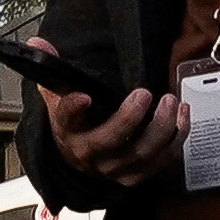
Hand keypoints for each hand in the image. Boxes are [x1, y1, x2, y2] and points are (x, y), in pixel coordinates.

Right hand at [53, 71, 187, 190]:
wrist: (78, 163)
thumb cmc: (73, 126)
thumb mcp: (56, 98)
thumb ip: (51, 70)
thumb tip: (37, 44)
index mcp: (67, 131)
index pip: (65, 119)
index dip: (73, 109)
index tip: (83, 96)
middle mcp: (89, 154)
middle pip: (110, 140)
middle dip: (130, 118)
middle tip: (145, 94)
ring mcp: (114, 169)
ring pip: (140, 153)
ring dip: (161, 128)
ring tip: (171, 101)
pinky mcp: (135, 176)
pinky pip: (160, 162)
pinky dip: (175, 140)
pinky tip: (183, 116)